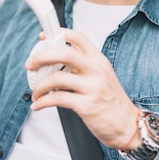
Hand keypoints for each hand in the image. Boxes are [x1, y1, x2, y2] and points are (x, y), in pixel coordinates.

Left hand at [25, 28, 140, 149]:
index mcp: (98, 60)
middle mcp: (96, 71)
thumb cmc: (111, 101)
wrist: (128, 126)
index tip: (43, 38)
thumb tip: (54, 60)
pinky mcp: (87, 106)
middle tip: (30, 65)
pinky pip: (57, 99)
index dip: (58, 33)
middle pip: (63, 53)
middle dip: (41, 57)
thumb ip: (83, 66)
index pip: (78, 37)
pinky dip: (43, 102)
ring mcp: (92, 88)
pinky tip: (38, 105)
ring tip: (36, 93)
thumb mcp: (102, 76)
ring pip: (56, 77)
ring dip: (39, 86)